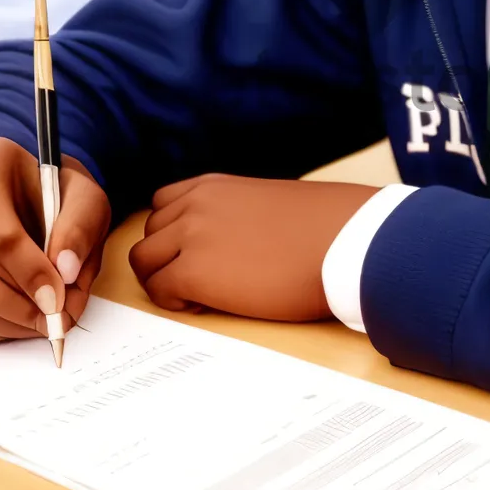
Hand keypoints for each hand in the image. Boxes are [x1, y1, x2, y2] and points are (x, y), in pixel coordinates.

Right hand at [0, 138, 110, 342]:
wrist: (25, 198)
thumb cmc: (56, 198)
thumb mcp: (85, 200)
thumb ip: (82, 228)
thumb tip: (65, 270)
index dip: (30, 271)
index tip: (57, 298)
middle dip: (17, 306)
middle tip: (51, 320)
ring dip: (1, 322)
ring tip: (38, 323)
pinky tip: (12, 323)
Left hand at [129, 174, 378, 320]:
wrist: (345, 240)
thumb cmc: (322, 226)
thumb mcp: (267, 202)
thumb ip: (235, 211)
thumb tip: (230, 239)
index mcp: (215, 184)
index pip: (162, 204)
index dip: (173, 232)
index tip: (196, 251)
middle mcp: (197, 204)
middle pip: (149, 233)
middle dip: (167, 258)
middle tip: (200, 278)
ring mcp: (192, 236)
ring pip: (144, 261)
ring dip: (164, 280)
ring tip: (203, 293)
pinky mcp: (195, 272)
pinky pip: (159, 290)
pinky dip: (176, 302)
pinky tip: (209, 305)